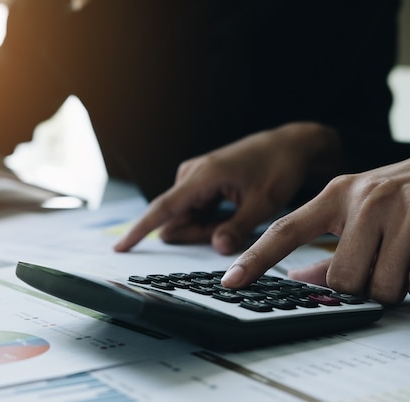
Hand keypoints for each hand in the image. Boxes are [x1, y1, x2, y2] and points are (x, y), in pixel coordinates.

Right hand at [114, 122, 342, 254]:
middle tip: (236, 228)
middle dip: (200, 232)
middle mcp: (192, 173)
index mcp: (203, 175)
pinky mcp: (200, 181)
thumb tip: (217, 248)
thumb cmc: (278, 168)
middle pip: (177, 218)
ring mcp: (195, 177)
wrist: (289, 146)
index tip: (120, 247)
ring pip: (187, 217)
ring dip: (208, 226)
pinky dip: (212, 218)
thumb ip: (238, 228)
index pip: (163, 208)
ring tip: (240, 212)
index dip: (140, 230)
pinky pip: (195, 210)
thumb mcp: (264, 203)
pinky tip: (234, 209)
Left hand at [221, 146, 409, 303]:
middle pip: (342, 279)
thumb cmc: (407, 192)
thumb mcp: (362, 209)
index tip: (231, 281)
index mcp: (337, 193)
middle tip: (382, 265)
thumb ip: (330, 243)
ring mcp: (407, 207)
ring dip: (398, 286)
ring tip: (409, 256)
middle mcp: (367, 198)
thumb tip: (299, 279)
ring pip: (383, 286)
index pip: (286, 230)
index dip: (256, 259)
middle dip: (363, 286)